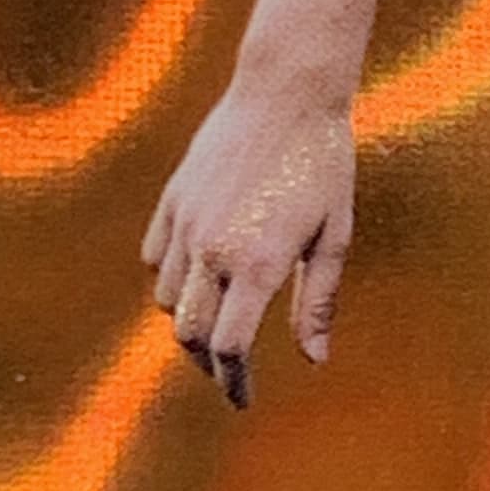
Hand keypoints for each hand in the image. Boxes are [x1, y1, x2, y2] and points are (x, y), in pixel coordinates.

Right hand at [141, 70, 358, 403]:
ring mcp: (185, 223)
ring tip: (218, 325)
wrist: (286, 92)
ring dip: (189, 323)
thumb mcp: (335, 235)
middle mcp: (213, 248)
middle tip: (231, 373)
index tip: (243, 398)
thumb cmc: (323, 163)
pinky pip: (154, 259)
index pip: (230, 348)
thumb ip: (319, 301)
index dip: (235, 382)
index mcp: (258, 264)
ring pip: (168, 300)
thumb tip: (315, 359)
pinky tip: (196, 280)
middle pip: (191, 335)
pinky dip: (170, 281)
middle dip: (209, 364)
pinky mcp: (171, 199)